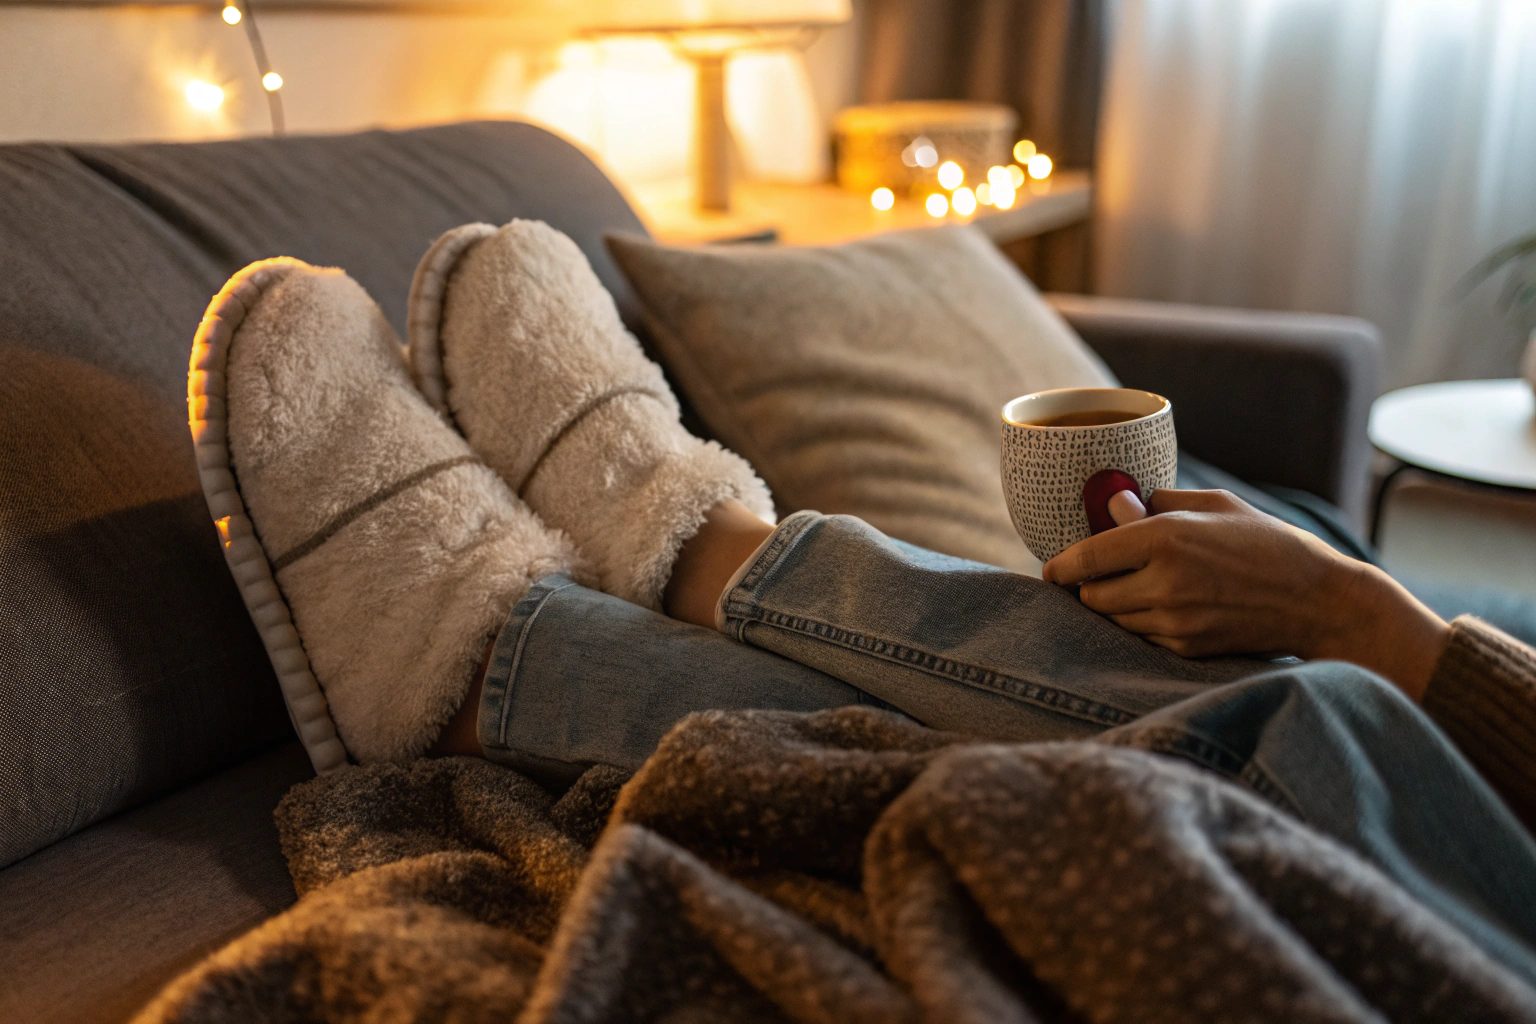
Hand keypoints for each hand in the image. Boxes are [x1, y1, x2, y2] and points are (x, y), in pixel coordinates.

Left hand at [1041, 489, 1450, 698]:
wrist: (1318, 601)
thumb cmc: (1267, 543)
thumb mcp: (1216, 505)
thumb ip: (1158, 502)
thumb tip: (1114, 505)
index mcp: (1167, 537)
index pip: (1088, 556)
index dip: (1061, 565)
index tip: (1052, 569)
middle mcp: (1164, 580)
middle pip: (1091, 594)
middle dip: (1088, 586)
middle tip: (1099, 575)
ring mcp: (1174, 619)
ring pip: (1112, 619)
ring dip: (1113, 605)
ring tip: (1136, 588)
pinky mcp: (1186, 647)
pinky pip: (1140, 637)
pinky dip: (1140, 624)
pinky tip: (1165, 608)